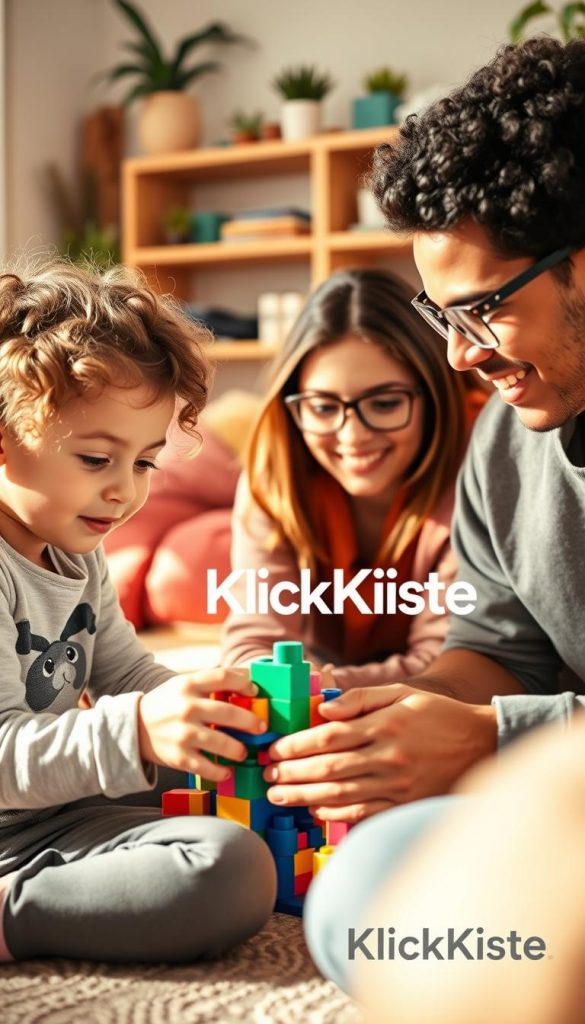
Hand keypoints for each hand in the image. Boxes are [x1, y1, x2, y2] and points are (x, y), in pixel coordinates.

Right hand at [137, 667, 265, 778]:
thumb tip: (248, 680)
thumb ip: (211, 683)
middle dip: (251, 722)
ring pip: (223, 743)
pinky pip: (208, 767)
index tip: (255, 692)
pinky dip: (222, 771)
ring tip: (243, 751)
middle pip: (229, 712)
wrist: (134, 728)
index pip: (224, 677)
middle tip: (261, 727)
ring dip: (239, 749)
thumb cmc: (168, 703)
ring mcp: (184, 734)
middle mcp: (187, 707)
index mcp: (189, 685)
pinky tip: (227, 770)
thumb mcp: (184, 685)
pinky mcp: (179, 757)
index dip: (245, 682)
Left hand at [263, 684, 496, 822]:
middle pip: (328, 768)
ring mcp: (397, 785)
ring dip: (304, 796)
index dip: (296, 745)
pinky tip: (315, 808)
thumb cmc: (437, 714)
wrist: (481, 743)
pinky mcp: (405, 804)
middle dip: (292, 773)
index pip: (328, 737)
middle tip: (268, 776)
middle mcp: (388, 757)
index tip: (275, 749)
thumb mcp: (401, 693)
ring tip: (280, 796)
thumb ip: (360, 698)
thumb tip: (323, 708)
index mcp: (385, 725)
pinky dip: (335, 812)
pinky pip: (363, 813)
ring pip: (340, 794)